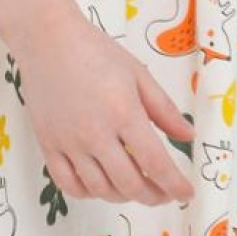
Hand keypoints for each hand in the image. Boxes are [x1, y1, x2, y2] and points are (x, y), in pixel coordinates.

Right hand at [14, 0, 195, 206]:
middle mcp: (96, 134)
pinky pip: (68, 184)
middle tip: (165, 194)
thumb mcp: (138, 75)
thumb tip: (188, 137)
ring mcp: (69, 143)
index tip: (186, 193)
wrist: (48, 39)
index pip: (156, 163)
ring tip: (136, 187)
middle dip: (154, 196)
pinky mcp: (48, 145)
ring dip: (124, 196)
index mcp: (124, 113)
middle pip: (130, 184)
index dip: (175, 185)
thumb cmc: (96, 51)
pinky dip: (88, 193)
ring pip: (100, 189)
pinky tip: (101, 186)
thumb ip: (164, 110)